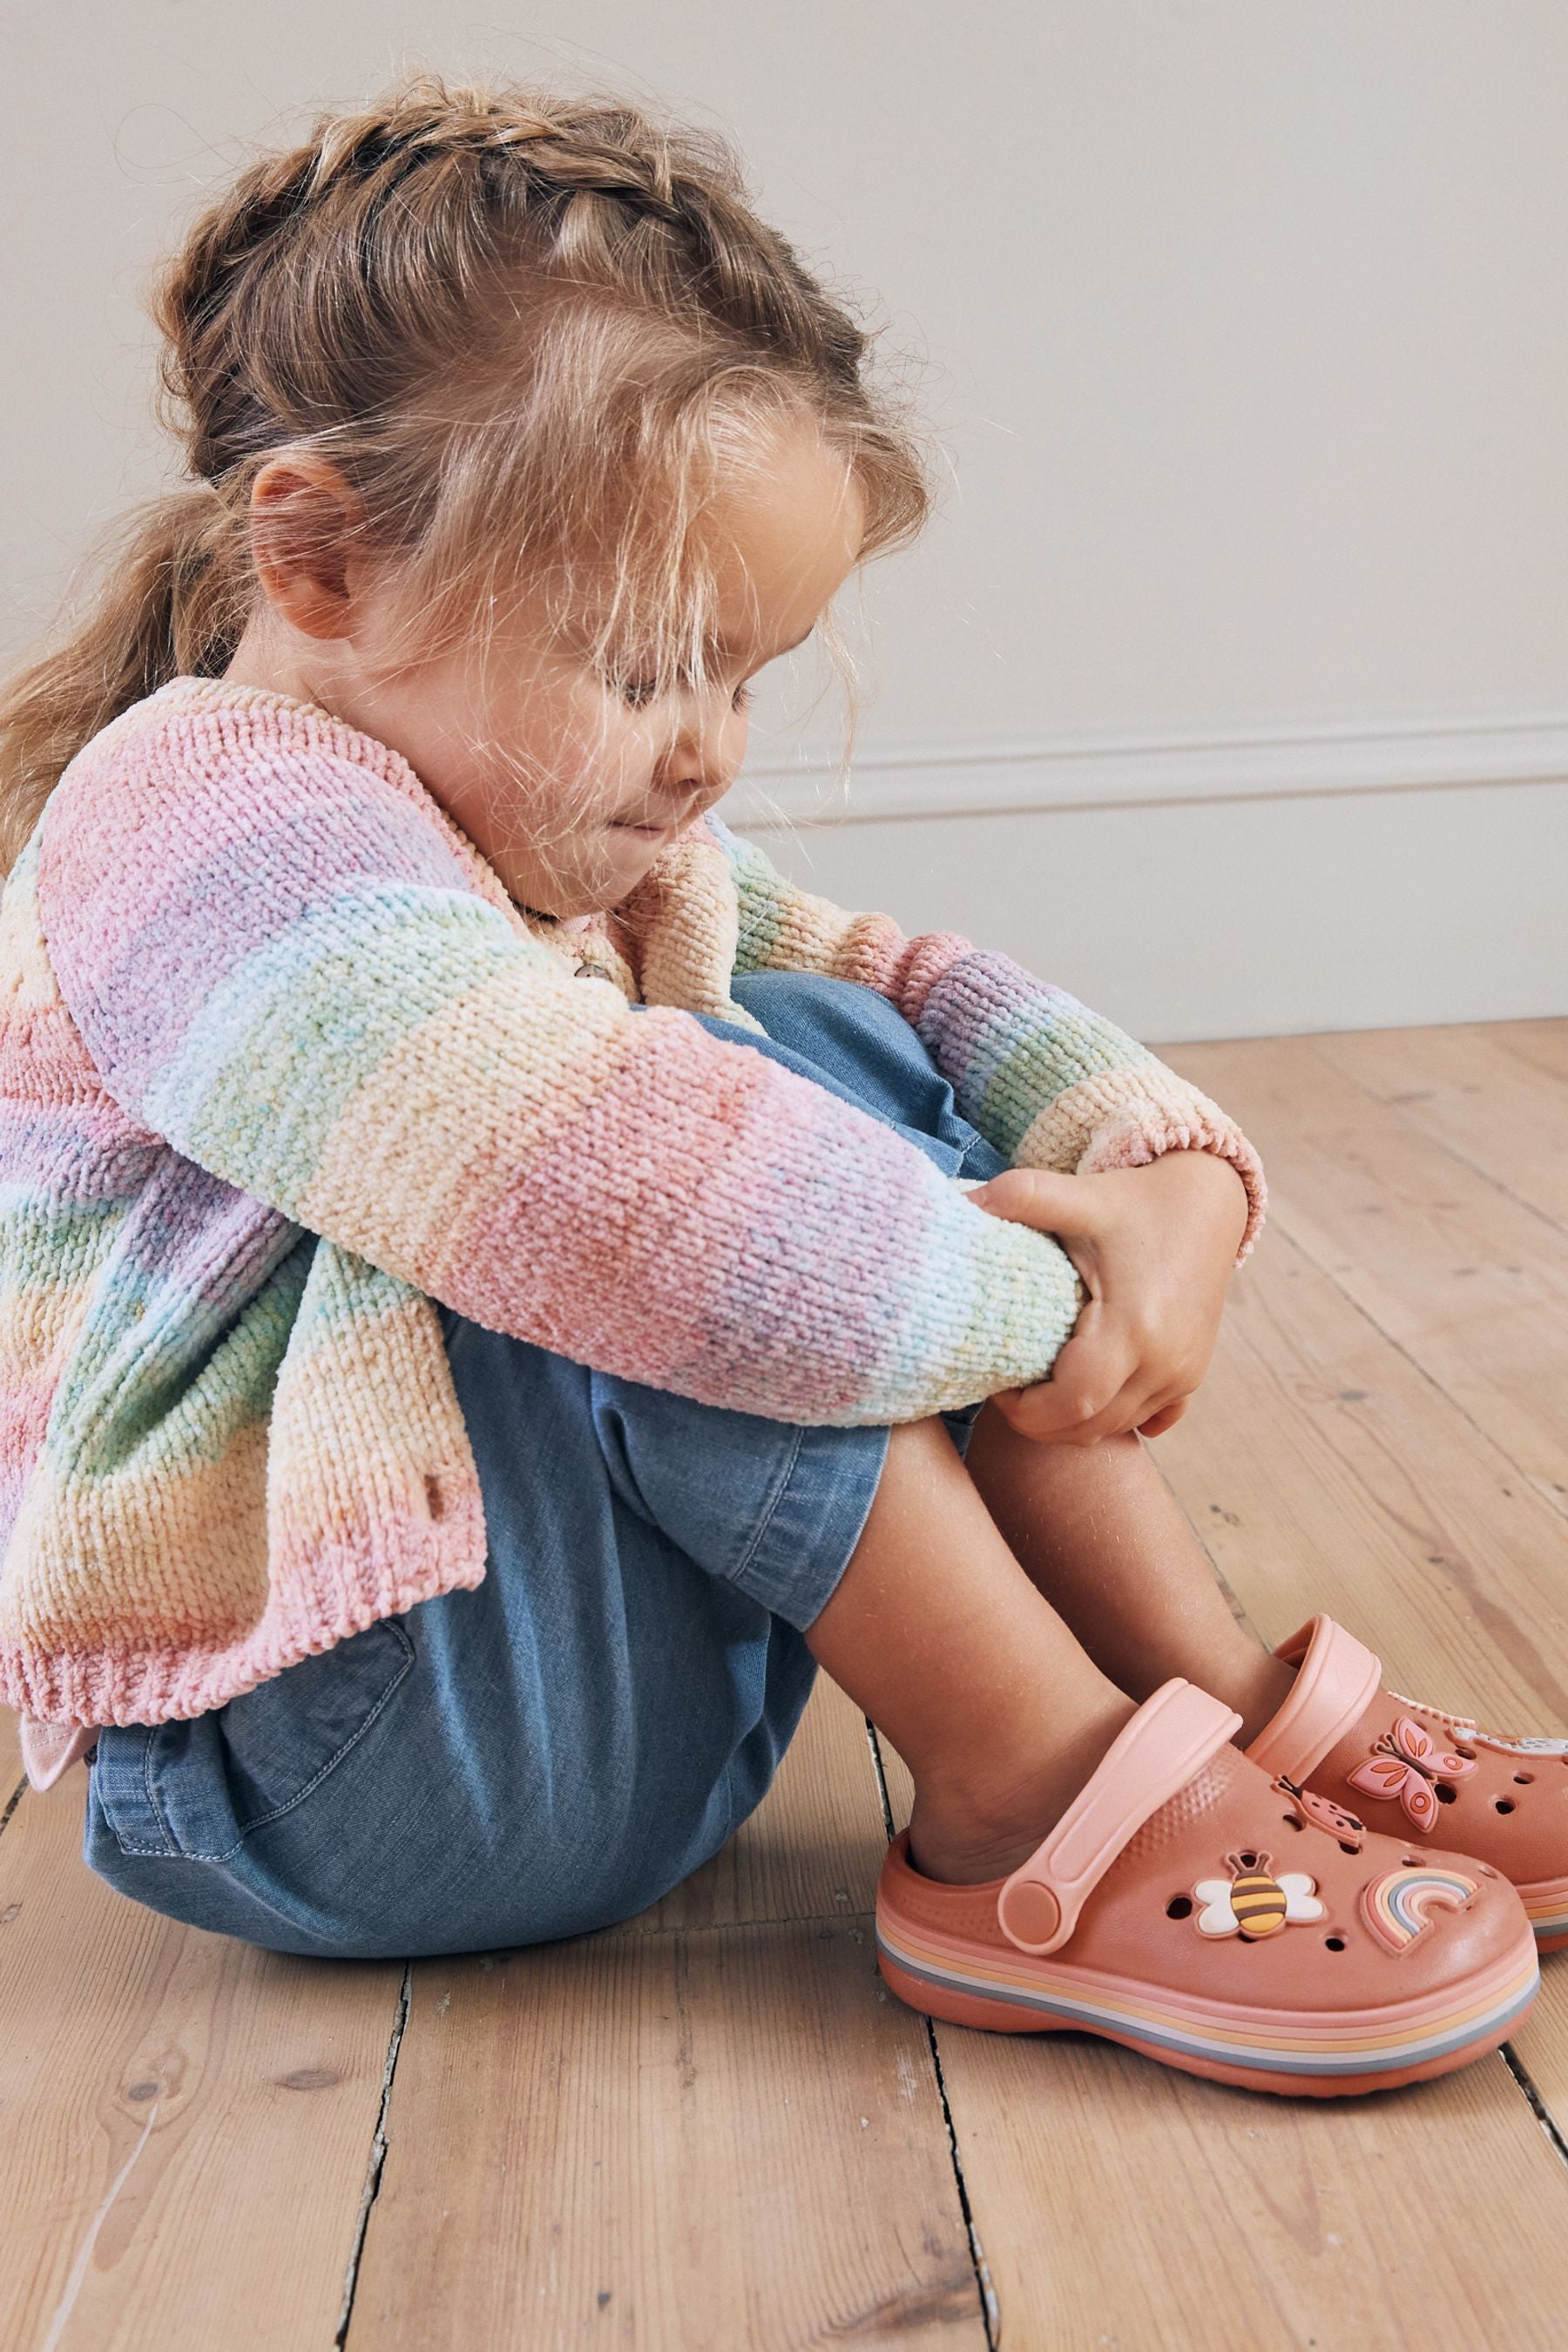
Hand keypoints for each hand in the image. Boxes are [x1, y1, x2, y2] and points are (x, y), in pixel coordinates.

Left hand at [967, 1151, 1249, 1443]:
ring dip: (1069, 1421)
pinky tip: (1086, 1390)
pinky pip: (1147, 1421)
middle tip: (1009, 1386)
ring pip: (1114, 1429)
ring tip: (1038, 1384)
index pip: (1070, 1403)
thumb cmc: (1138, 1200)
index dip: (1024, 1407)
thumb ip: (1022, 1196)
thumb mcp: (1081, 1195)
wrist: (1210, 1201)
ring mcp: (1183, 1374)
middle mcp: (1165, 1362)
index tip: (998, 1380)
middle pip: (1088, 1427)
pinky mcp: (1192, 1376)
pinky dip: (1110, 1416)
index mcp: (1133, 1327)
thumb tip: (964, 1202)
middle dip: (1038, 1421)